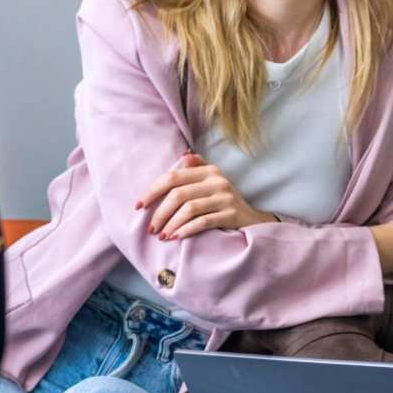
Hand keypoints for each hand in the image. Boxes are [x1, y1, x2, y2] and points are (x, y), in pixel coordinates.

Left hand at [135, 153, 275, 239]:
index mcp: (209, 170)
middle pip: (179, 194)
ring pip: (189, 209)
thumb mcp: (213, 181)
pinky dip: (186, 230)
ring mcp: (225, 197)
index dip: (153, 191)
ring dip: (171, 224)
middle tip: (150, 228)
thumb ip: (198, 167)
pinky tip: (176, 237)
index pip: (173, 177)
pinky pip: (203, 222)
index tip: (138, 206)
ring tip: (161, 235)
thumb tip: (183, 154)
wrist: (253, 219)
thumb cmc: (224, 201)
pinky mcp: (231, 214)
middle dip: (160, 212)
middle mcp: (218, 181)